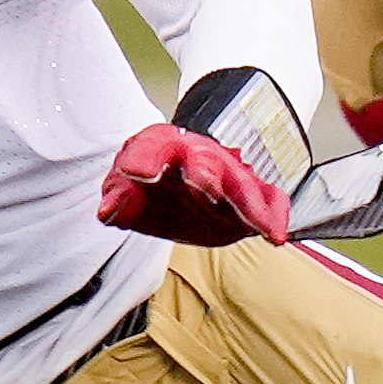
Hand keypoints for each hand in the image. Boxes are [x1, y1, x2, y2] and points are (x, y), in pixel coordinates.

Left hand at [98, 121, 291, 245]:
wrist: (187, 176)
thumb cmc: (156, 184)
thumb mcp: (130, 189)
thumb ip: (120, 199)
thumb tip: (108, 213)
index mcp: (166, 147)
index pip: (154, 146)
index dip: (144, 158)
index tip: (136, 172)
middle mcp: (201, 156)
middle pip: (205, 161)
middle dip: (204, 173)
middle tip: (201, 186)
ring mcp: (229, 174)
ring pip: (242, 183)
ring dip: (247, 202)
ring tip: (255, 224)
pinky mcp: (251, 196)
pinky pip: (271, 199)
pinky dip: (274, 216)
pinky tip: (275, 237)